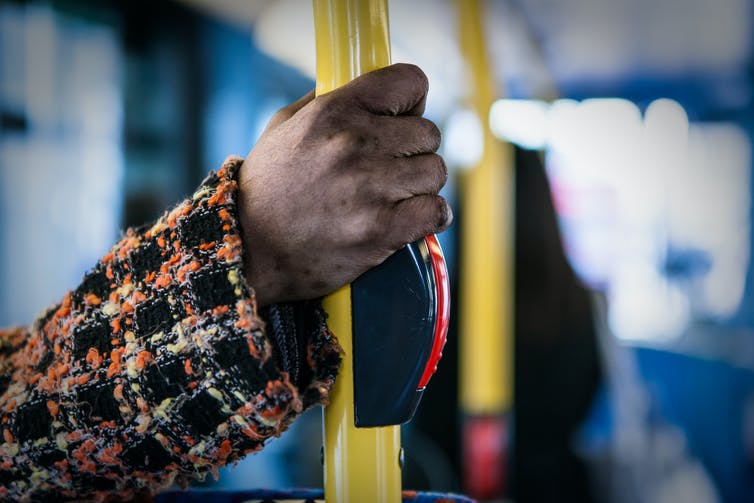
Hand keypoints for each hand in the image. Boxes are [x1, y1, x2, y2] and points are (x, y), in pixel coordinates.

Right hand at [238, 63, 451, 306]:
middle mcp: (356, 144)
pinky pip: (437, 211)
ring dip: (421, 186)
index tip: (402, 119)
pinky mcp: (382, 229)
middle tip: (392, 169)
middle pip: (428, 134)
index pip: (410, 82)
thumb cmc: (266, 189)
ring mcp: (371, 188)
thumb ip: (324, 102)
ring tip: (395, 197)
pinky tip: (415, 219)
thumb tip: (363, 87)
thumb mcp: (283, 128)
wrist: (249, 250)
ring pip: (435, 172)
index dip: (411, 101)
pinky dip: (433, 217)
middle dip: (414, 152)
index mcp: (334, 111)